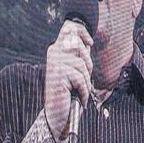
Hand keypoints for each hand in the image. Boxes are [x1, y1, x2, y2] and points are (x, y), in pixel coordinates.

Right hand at [44, 20, 93, 142]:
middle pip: (80, 46)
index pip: (69, 29)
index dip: (82, 31)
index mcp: (56, 49)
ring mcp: (55, 63)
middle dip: (87, 64)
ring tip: (78, 90)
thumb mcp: (74, 70)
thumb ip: (78, 55)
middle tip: (82, 79)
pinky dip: (84, 91)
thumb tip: (87, 42)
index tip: (90, 42)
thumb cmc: (68, 92)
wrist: (57, 114)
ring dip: (85, 81)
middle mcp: (53, 53)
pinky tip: (78, 97)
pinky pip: (82, 79)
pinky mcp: (59, 75)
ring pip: (83, 65)